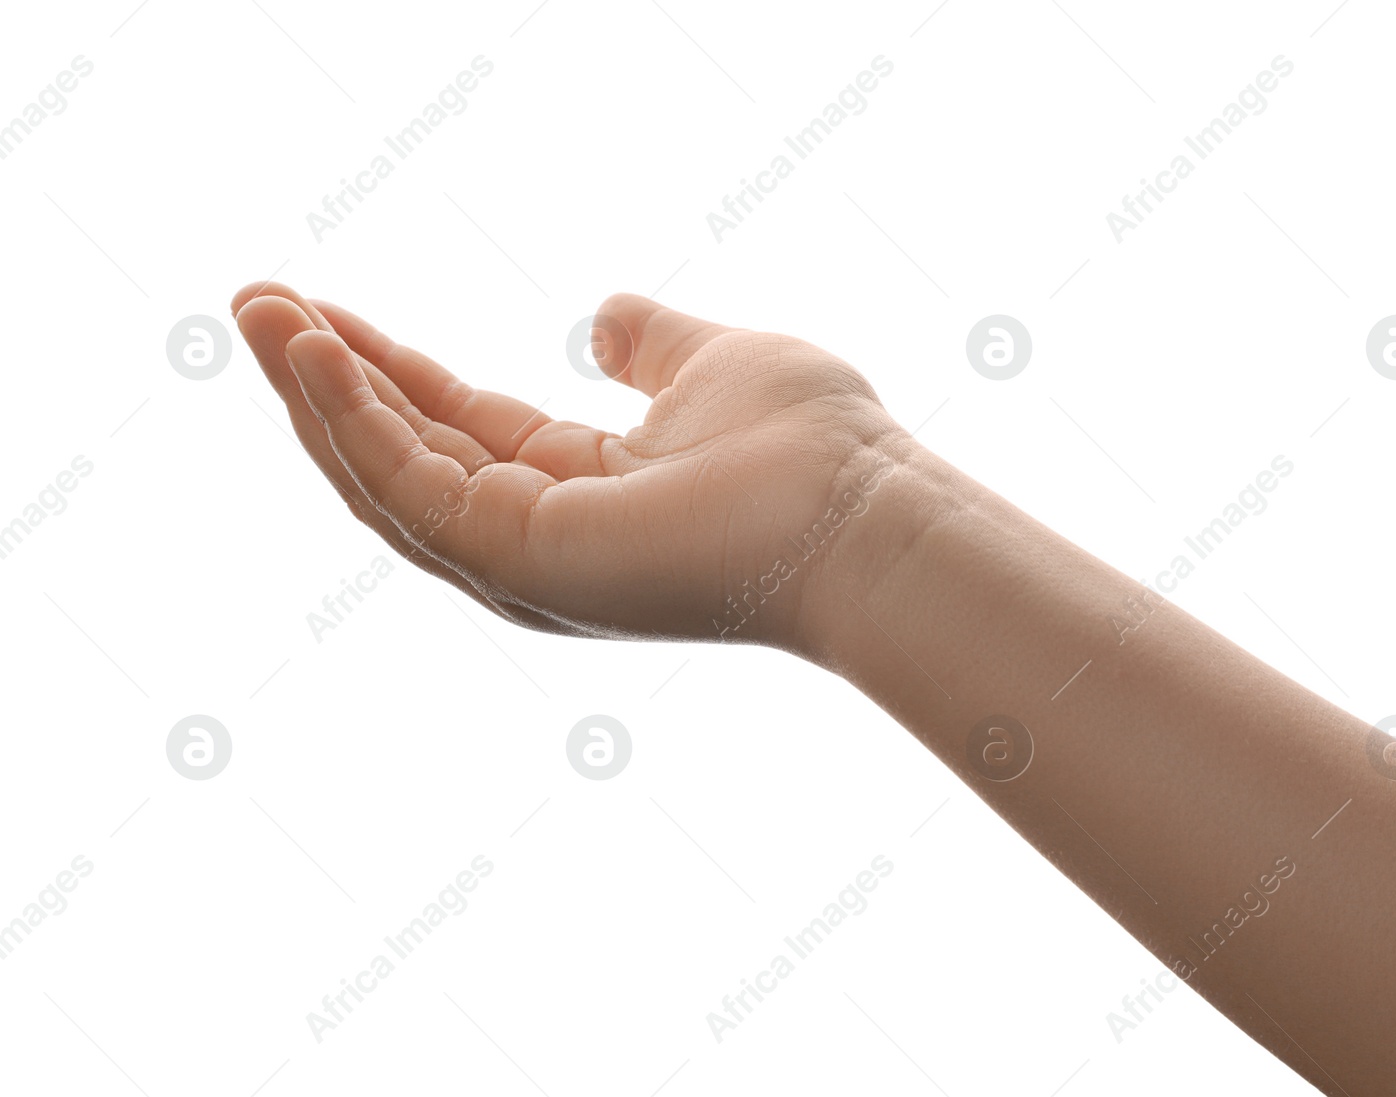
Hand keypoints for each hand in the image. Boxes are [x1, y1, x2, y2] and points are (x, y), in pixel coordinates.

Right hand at [232, 282, 912, 649]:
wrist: (864, 512)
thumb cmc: (811, 446)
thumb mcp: (708, 364)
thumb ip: (646, 344)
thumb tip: (600, 319)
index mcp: (578, 487)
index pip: (454, 424)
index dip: (384, 366)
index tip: (318, 307)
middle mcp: (539, 537)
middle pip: (402, 453)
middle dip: (325, 379)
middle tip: (254, 300)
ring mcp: (524, 563)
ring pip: (385, 478)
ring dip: (314, 394)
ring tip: (256, 311)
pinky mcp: (519, 565)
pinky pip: (409, 488)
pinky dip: (353, 420)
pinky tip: (314, 349)